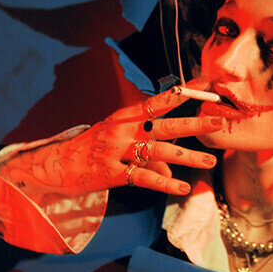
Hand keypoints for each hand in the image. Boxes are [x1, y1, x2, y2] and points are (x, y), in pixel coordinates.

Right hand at [0, 81, 222, 196]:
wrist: (53, 166)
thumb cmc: (90, 153)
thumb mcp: (118, 146)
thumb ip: (148, 158)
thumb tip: (171, 175)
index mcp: (125, 116)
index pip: (158, 100)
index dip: (183, 93)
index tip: (206, 84)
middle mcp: (123, 129)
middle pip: (164, 124)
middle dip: (194, 122)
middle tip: (219, 120)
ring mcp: (117, 150)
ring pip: (159, 151)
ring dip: (187, 157)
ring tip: (210, 161)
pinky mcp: (112, 173)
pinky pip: (144, 177)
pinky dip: (165, 183)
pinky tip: (182, 187)